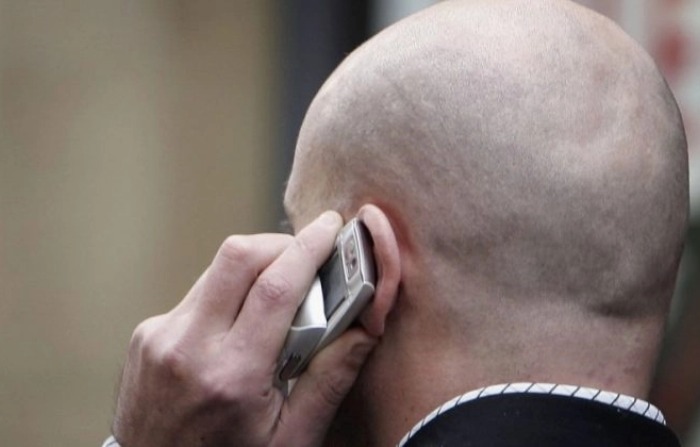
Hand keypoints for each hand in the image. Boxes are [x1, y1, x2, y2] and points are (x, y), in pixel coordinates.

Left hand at [112, 211, 377, 446]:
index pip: (275, 287)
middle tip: (307, 258)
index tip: (329, 226)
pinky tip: (240, 327)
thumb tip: (366, 323)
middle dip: (279, 244)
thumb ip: (331, 376)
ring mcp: (159, 337)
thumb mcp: (293, 437)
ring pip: (217, 269)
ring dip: (254, 269)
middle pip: (237, 255)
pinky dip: (228, 295)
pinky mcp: (146, 335)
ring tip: (277, 301)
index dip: (308, 247)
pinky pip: (198, 294)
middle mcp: (187, 347)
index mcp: (231, 376)